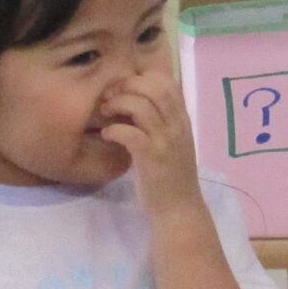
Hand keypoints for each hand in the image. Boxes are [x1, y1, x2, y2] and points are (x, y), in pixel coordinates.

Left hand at [98, 69, 202, 214]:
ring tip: (105, 115)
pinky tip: (107, 136)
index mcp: (182, 120)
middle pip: (153, 86)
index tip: (124, 90)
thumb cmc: (171, 177)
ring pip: (140, 105)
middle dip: (126, 86)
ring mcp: (166, 141)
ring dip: (116, 105)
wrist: (179, 210)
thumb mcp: (171, 143)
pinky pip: (129, 132)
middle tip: (110, 99)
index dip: (141, 78)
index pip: (166, 82)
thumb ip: (160, 122)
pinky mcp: (151, 157)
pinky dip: (114, 130)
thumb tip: (134, 102)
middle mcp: (177, 125)